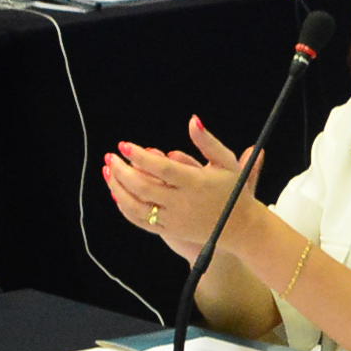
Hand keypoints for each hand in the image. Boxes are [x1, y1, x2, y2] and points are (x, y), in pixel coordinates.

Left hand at [102, 117, 261, 258]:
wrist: (241, 227)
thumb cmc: (233, 190)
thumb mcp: (227, 162)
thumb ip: (208, 141)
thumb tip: (193, 120)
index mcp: (196, 184)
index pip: (162, 169)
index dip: (139, 156)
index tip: (124, 145)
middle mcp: (183, 203)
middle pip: (143, 187)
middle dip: (122, 171)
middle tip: (111, 156)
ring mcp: (175, 220)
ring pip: (137, 206)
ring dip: (117, 188)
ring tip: (109, 171)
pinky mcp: (170, 231)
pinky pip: (141, 221)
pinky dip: (125, 207)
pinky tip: (117, 192)